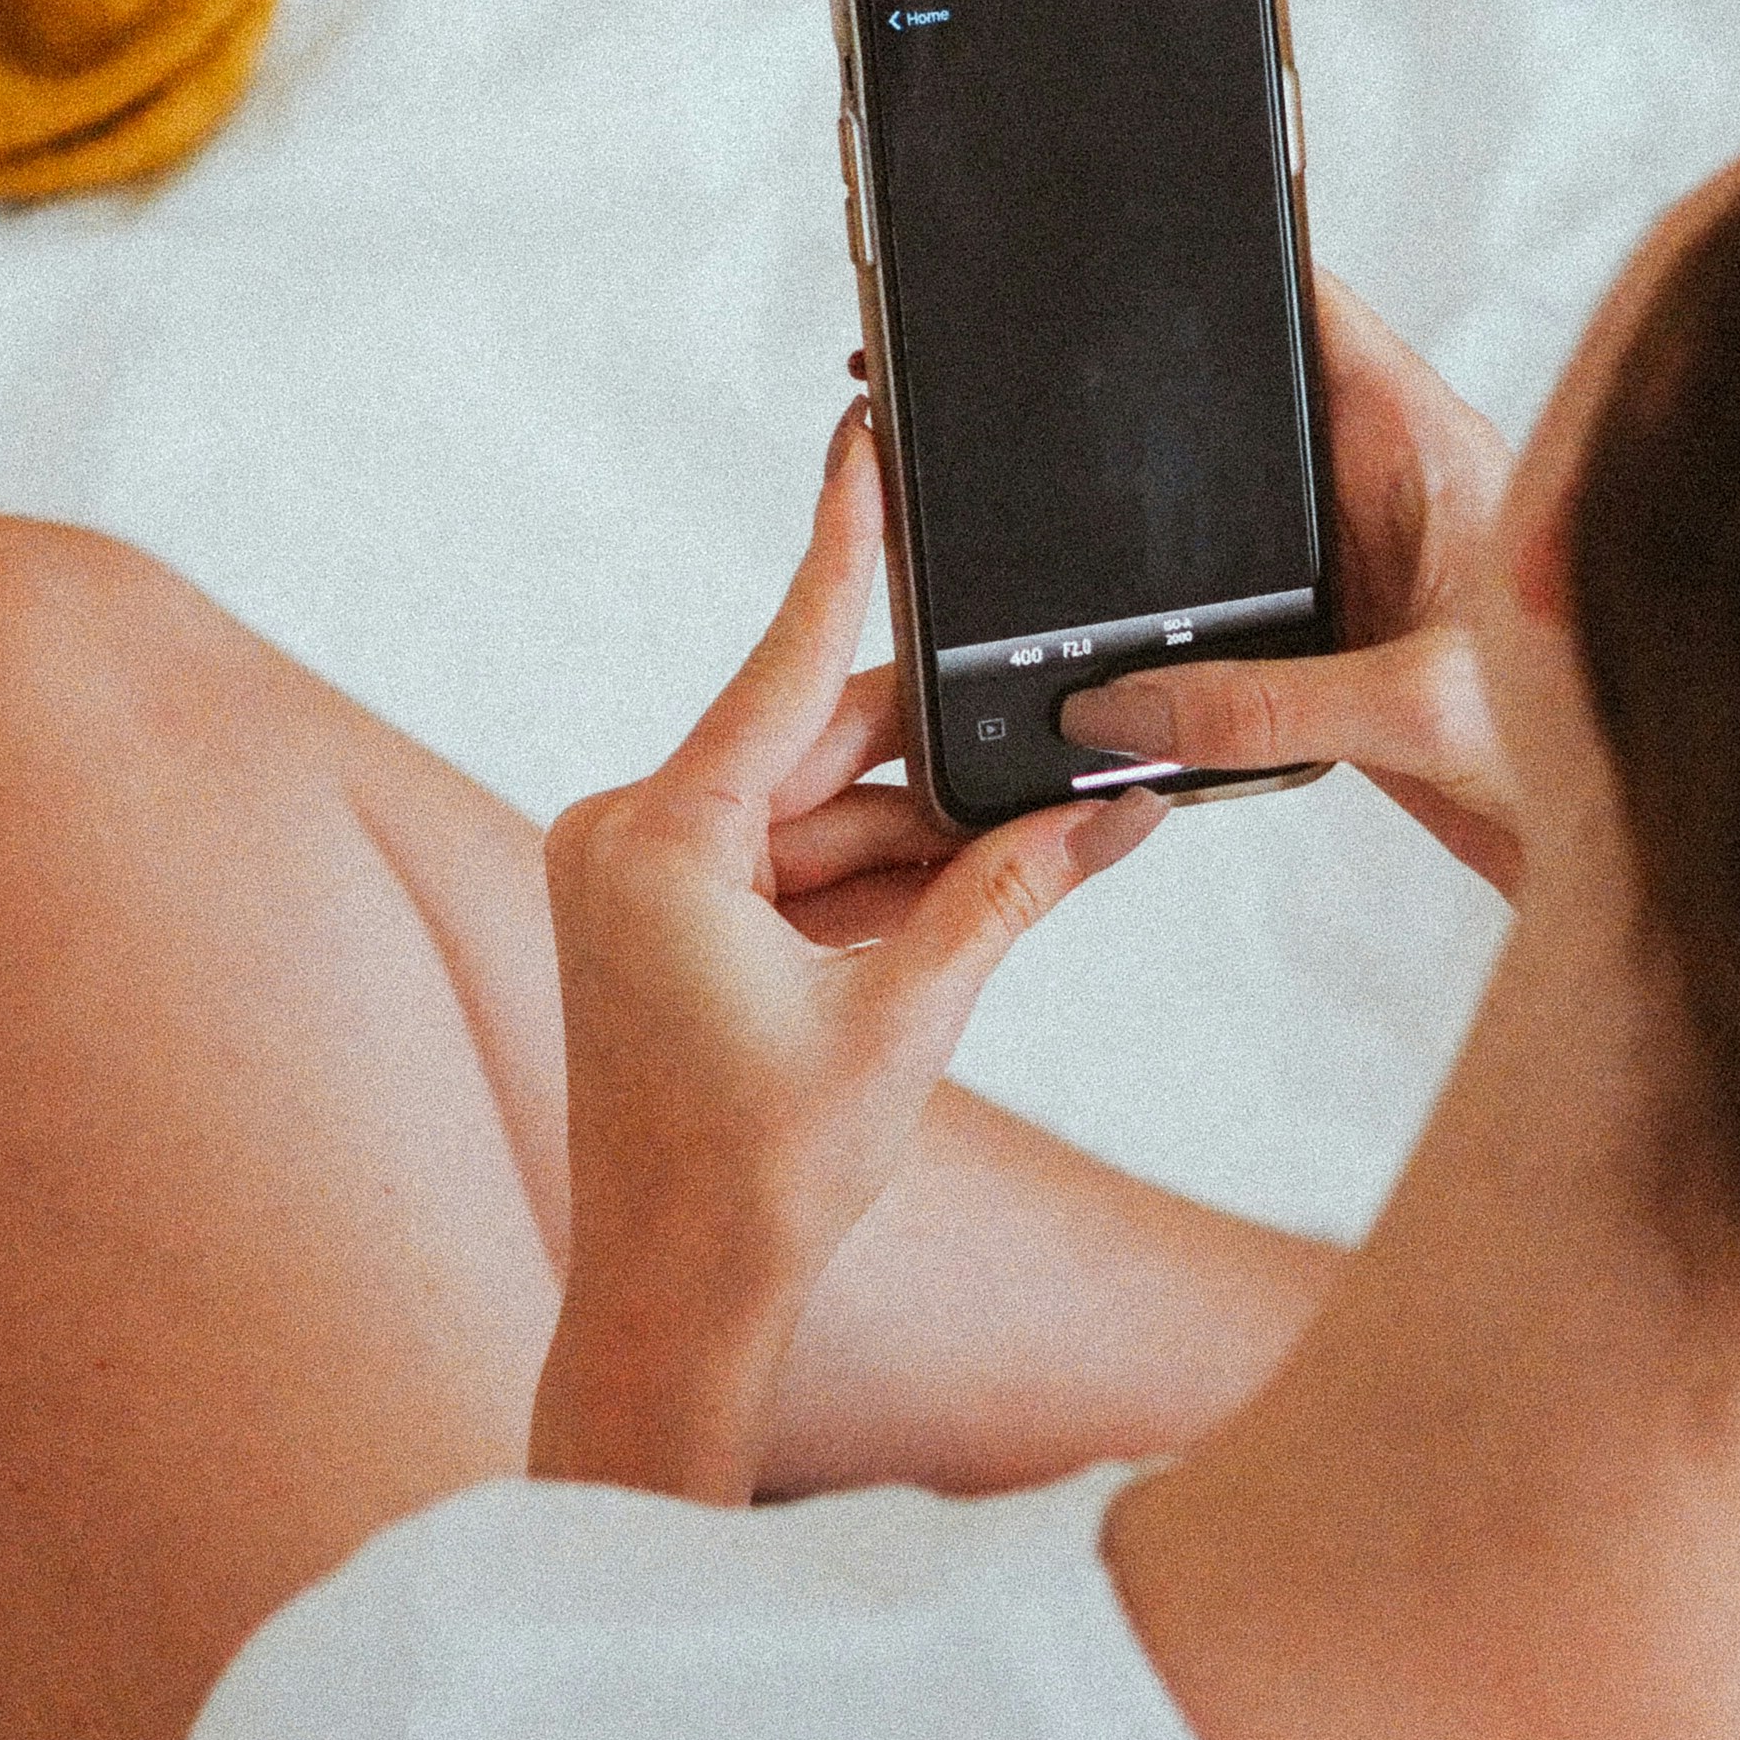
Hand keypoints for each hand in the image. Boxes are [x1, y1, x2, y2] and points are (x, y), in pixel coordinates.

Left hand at [528, 405, 1162, 1501]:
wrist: (676, 1306)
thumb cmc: (764, 1179)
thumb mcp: (908, 1019)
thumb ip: (1005, 895)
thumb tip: (1109, 807)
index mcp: (659, 838)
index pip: (785, 660)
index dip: (842, 543)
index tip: (860, 434)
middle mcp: (630, 836)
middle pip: (820, 745)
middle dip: (946, 745)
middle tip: (1065, 700)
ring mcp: (642, 880)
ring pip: (821, 813)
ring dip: (930, 829)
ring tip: (1065, 817)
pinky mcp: (666, 924)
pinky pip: (795, 866)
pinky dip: (882, 876)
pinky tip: (992, 868)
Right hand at [1057, 271, 1523, 890]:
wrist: (1614, 851)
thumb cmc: (1583, 748)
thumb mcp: (1410, 712)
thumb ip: (1259, 706)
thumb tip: (1125, 708)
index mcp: (1427, 448)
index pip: (1321, 312)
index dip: (1242, 263)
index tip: (1159, 240)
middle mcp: (1388, 490)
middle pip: (1255, 405)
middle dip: (1177, 406)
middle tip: (1083, 414)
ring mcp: (1359, 560)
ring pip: (1236, 508)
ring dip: (1181, 533)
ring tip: (1105, 556)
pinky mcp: (1338, 636)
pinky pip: (1234, 607)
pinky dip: (1188, 625)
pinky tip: (1147, 658)